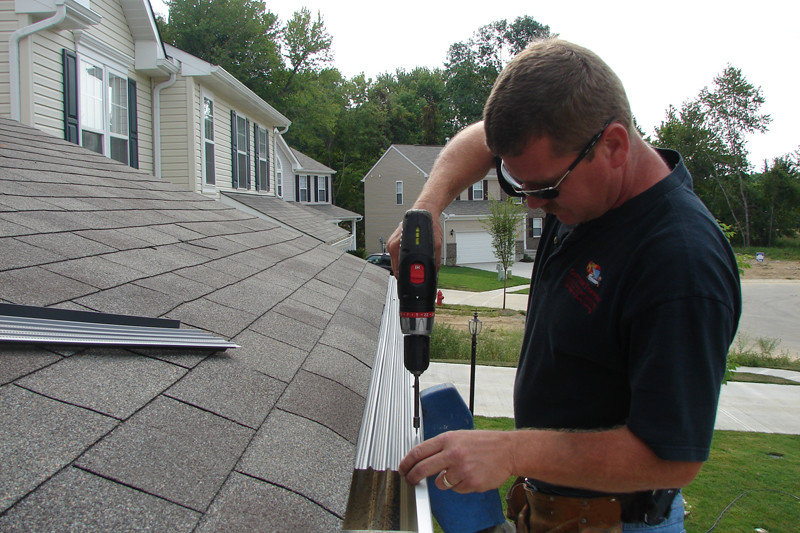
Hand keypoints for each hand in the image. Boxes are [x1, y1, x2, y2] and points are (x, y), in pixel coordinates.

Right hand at [387, 211, 443, 276]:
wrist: (425, 211)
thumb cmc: (428, 224)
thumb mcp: (436, 243)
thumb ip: (436, 259)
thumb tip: (435, 272)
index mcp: (397, 246)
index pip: (398, 270)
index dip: (407, 278)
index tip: (415, 280)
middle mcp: (392, 245)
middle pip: (397, 268)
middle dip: (407, 273)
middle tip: (418, 273)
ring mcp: (392, 243)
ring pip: (397, 263)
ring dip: (406, 266)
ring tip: (416, 263)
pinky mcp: (394, 242)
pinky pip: (398, 256)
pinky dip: (405, 259)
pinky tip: (413, 256)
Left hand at [398, 430, 514, 492]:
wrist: (507, 450)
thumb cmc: (484, 443)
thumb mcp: (459, 437)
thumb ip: (441, 447)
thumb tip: (422, 458)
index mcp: (448, 439)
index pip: (418, 451)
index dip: (406, 462)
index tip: (402, 468)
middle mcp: (453, 453)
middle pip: (422, 469)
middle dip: (413, 477)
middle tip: (411, 480)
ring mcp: (461, 469)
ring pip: (440, 483)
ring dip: (444, 481)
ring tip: (459, 472)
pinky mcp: (471, 482)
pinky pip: (457, 489)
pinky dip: (461, 485)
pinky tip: (471, 475)